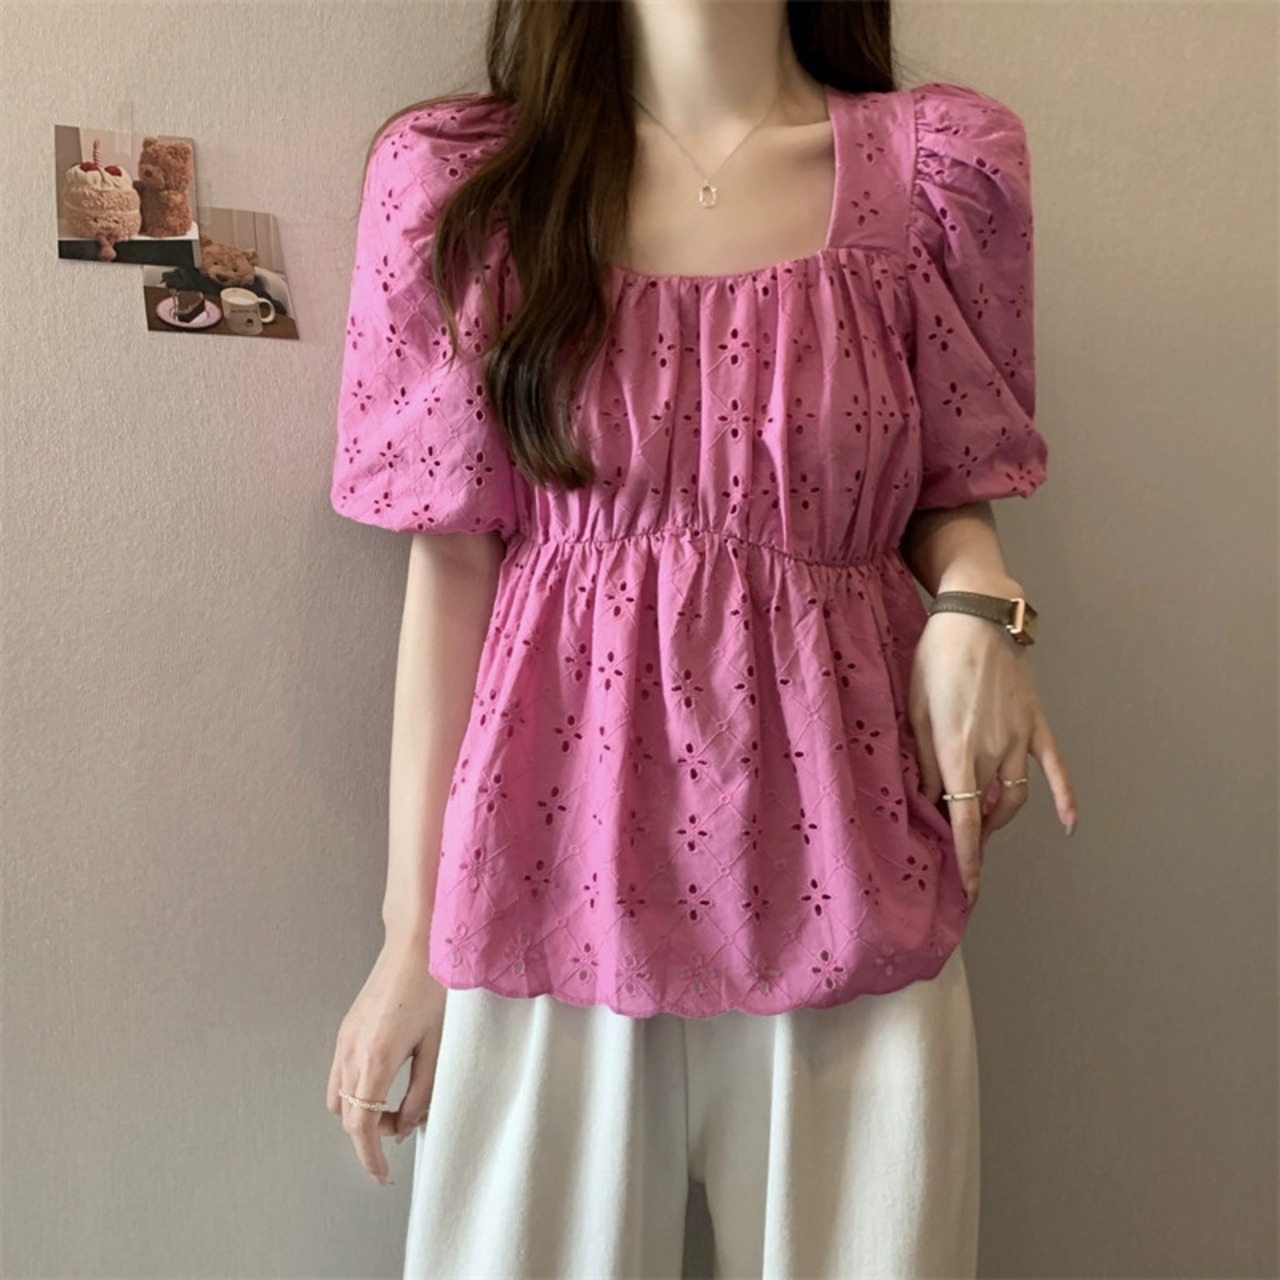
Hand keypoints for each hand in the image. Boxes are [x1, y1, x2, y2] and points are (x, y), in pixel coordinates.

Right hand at [325, 935, 447, 1185]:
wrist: (417, 942)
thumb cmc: (433, 988)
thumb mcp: (437, 1046)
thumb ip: (421, 1092)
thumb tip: (405, 1125)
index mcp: (374, 1060)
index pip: (361, 1126)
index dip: (369, 1156)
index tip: (381, 1174)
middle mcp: (351, 1051)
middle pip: (347, 1115)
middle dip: (369, 1134)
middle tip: (402, 1130)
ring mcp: (345, 1037)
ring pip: (339, 1095)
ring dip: (361, 1110)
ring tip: (395, 1106)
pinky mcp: (348, 1026)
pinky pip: (341, 1071)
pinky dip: (356, 1088)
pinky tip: (384, 1081)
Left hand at [908, 610, 1076, 907]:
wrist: (976, 617)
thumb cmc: (936, 659)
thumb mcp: (915, 710)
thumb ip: (924, 760)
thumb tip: (929, 801)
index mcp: (956, 752)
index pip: (963, 821)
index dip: (966, 860)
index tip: (967, 890)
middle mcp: (992, 752)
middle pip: (988, 812)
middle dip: (976, 834)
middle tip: (960, 842)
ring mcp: (1018, 739)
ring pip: (1016, 796)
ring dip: (1001, 816)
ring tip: (984, 822)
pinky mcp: (1035, 723)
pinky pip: (1054, 768)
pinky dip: (1065, 797)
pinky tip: (1070, 823)